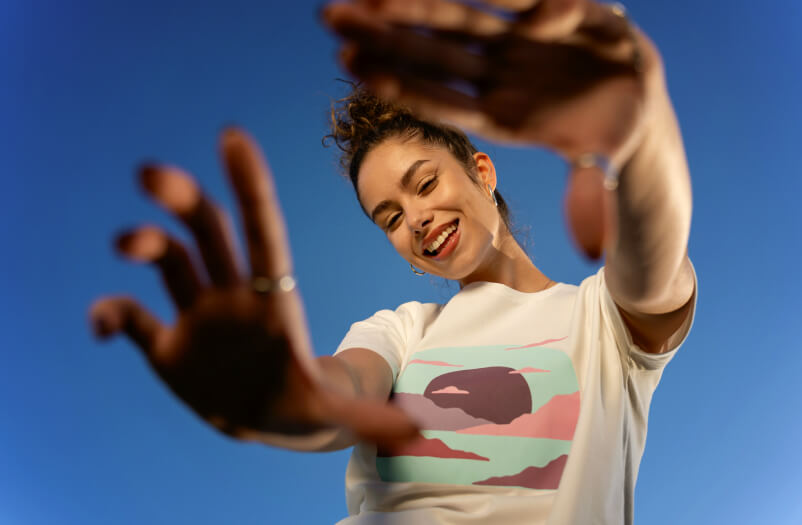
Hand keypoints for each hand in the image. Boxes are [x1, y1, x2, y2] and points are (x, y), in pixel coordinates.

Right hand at [89, 128, 417, 444]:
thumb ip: (366, 416)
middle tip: (154, 173)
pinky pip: (130, 316)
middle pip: (210, 233)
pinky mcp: (166, 345)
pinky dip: (110, 313)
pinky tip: (101, 324)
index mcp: (274, 297)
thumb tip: (416, 431)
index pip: (262, 231)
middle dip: (185, 199)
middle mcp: (233, 294)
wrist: (270, 418)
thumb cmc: (305, 400)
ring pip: (169, 260)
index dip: (250, 187)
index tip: (232, 137)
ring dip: (144, 242)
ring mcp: (198, 315)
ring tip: (126, 242)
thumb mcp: (337, 413)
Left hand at [322, 0, 665, 258]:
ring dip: (407, 5)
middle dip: (383, 35)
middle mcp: (501, 81)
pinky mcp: (545, 15)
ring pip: (453, 20)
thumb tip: (591, 248)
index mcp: (505, 120)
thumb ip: (591, 198)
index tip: (354, 68)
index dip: (402, 84)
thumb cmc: (610, 149)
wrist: (633, 110)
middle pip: (434, 55)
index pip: (444, 101)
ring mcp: (517, 48)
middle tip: (329, 17)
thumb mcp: (601, 175)